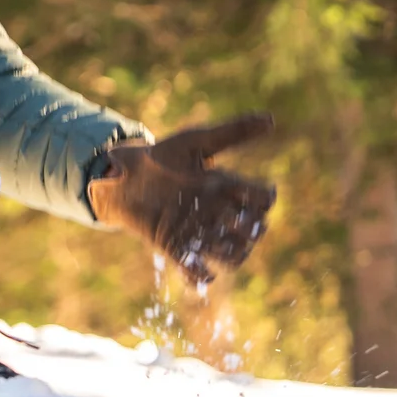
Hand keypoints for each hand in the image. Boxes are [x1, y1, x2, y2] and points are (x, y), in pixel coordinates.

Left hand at [86, 114, 275, 281]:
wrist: (124, 176)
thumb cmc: (162, 156)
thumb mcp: (196, 141)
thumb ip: (231, 132)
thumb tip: (272, 119)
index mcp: (226, 187)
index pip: (262, 200)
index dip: (264, 199)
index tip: (255, 191)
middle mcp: (218, 213)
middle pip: (253, 232)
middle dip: (251, 230)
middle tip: (236, 220)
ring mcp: (198, 232)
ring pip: (231, 255)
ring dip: (233, 256)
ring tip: (220, 247)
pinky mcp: (175, 248)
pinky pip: (195, 272)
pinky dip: (201, 277)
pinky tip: (201, 272)